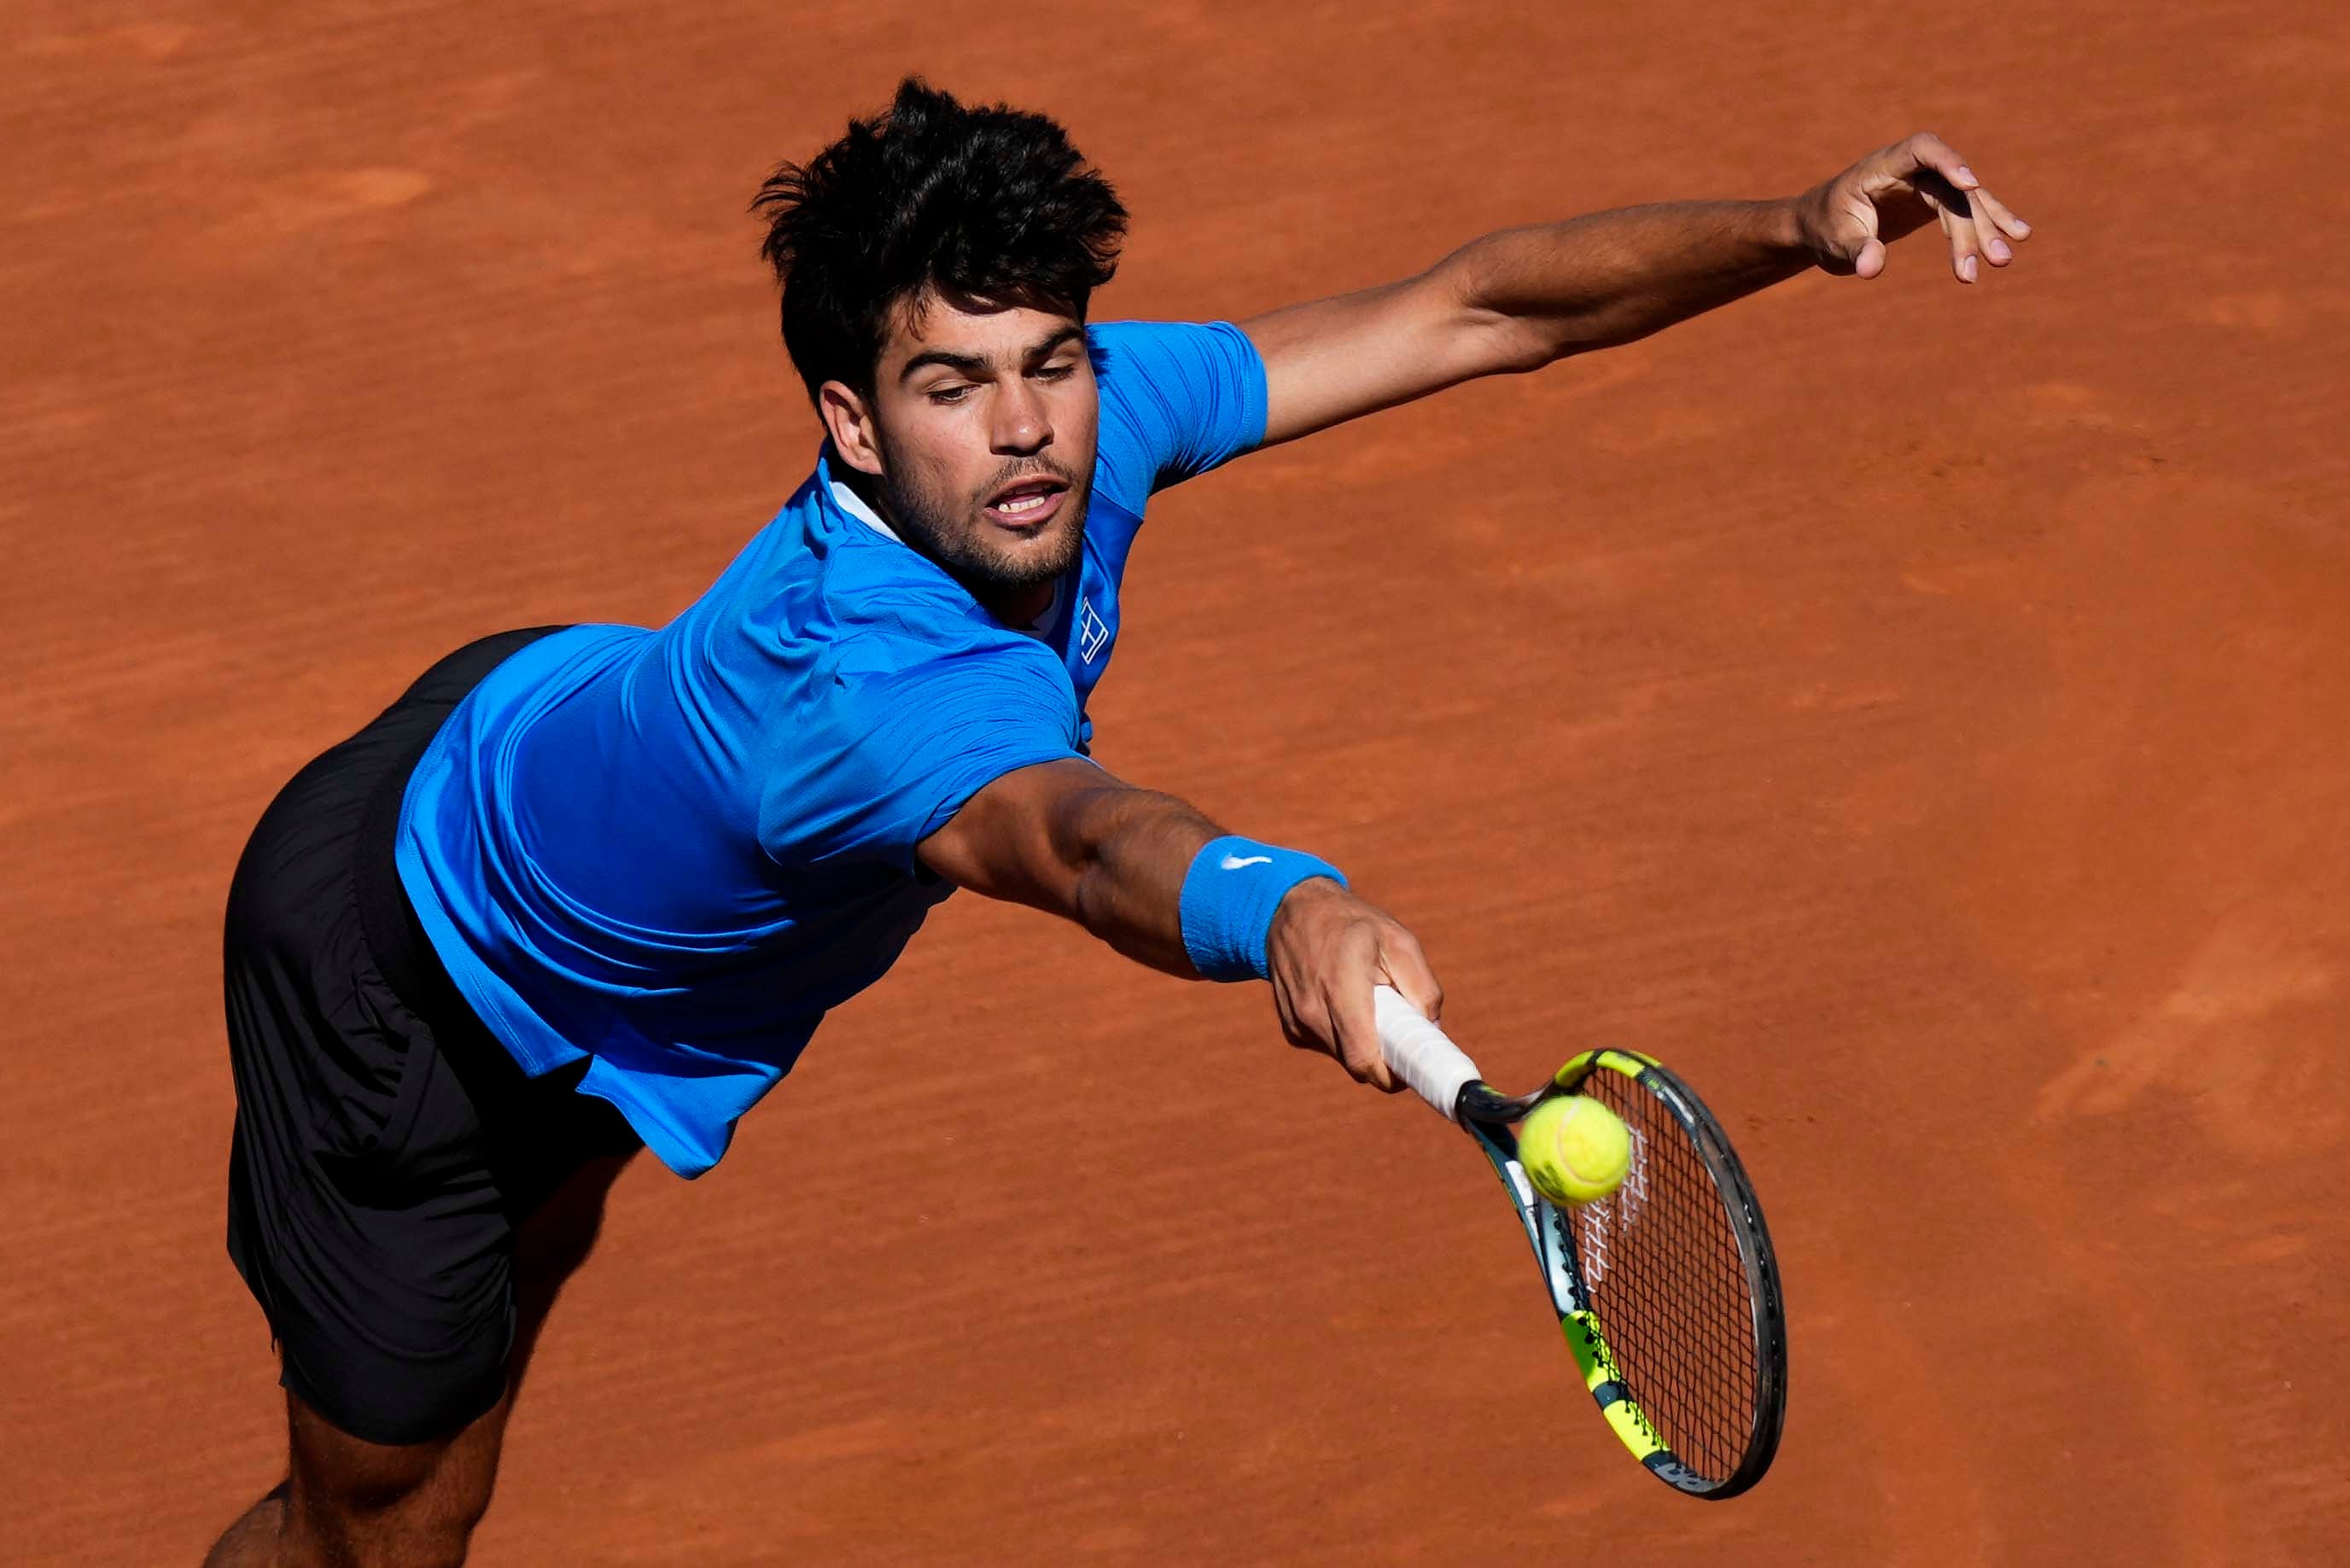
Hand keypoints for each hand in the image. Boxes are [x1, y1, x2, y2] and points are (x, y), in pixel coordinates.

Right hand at [1263, 879, 1442, 1090]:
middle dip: (1384, 1057)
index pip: (1364, 1058)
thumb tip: (1431, 1029)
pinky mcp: (1291, 1028)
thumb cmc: (1352, 923)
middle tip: (1401, 1033)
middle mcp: (1313, 1009)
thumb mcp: (1399, 941)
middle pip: (1357, 1064)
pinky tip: (1343, 1005)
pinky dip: (1343, 1036)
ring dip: (1363, 1044)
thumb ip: (1423, 987)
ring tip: (1369, 1006)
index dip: (1392, 1075)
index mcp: (1342, 986)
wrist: (1292, 910)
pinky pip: (1328, 1048)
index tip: (1412, 1070)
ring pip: (1343, 1057)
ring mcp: (1297, 1021)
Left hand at [1795, 132, 2031, 283]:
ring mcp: (1927, 183)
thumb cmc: (1824, 227)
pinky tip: (2018, 236)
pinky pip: (1968, 209)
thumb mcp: (1833, 241)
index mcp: (1882, 166)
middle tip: (1989, 261)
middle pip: (1950, 190)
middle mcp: (1911, 170)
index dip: (1947, 161)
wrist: (1822, 226)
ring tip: (2002, 261)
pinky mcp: (1935, 201)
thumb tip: (1872, 268)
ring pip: (1966, 201)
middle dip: (1971, 225)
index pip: (1921, 150)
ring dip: (1986, 229)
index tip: (1970, 183)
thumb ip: (1855, 250)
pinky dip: (1990, 223)